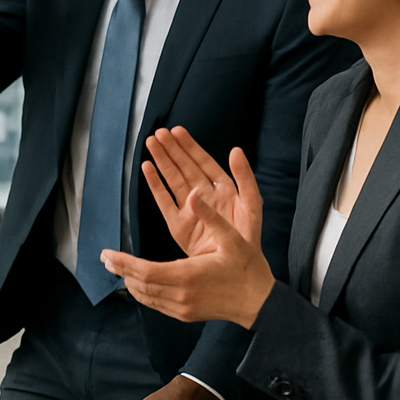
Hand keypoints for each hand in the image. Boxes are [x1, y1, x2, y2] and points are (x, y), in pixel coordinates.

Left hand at [99, 128, 274, 327]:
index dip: (123, 262)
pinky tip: (137, 283)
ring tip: (116, 268)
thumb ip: (210, 216)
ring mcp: (183, 308)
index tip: (107, 253)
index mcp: (188, 275)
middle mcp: (181, 295)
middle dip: (121, 270)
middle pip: (140, 284)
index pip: (144, 271)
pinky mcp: (186, 314)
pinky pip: (156, 304)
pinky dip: (143, 292)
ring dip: (129, 282)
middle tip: (105, 258)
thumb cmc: (248, 269)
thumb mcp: (232, 238)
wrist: (260, 304)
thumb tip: (192, 194)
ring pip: (146, 296)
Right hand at [145, 127, 260, 242]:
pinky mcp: (177, 224)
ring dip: (161, 161)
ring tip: (151, 143)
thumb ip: (245, 177)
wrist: (236, 268)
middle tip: (159, 133)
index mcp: (222, 189)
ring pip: (172, 179)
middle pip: (184, 167)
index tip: (178, 131)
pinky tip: (147, 168)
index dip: (190, 147)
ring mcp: (189, 209)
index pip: (203, 162)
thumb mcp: (252, 204)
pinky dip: (155, 184)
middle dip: (172, 150)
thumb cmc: (247, 237)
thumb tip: (235, 150)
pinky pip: (163, 200)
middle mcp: (203, 196)